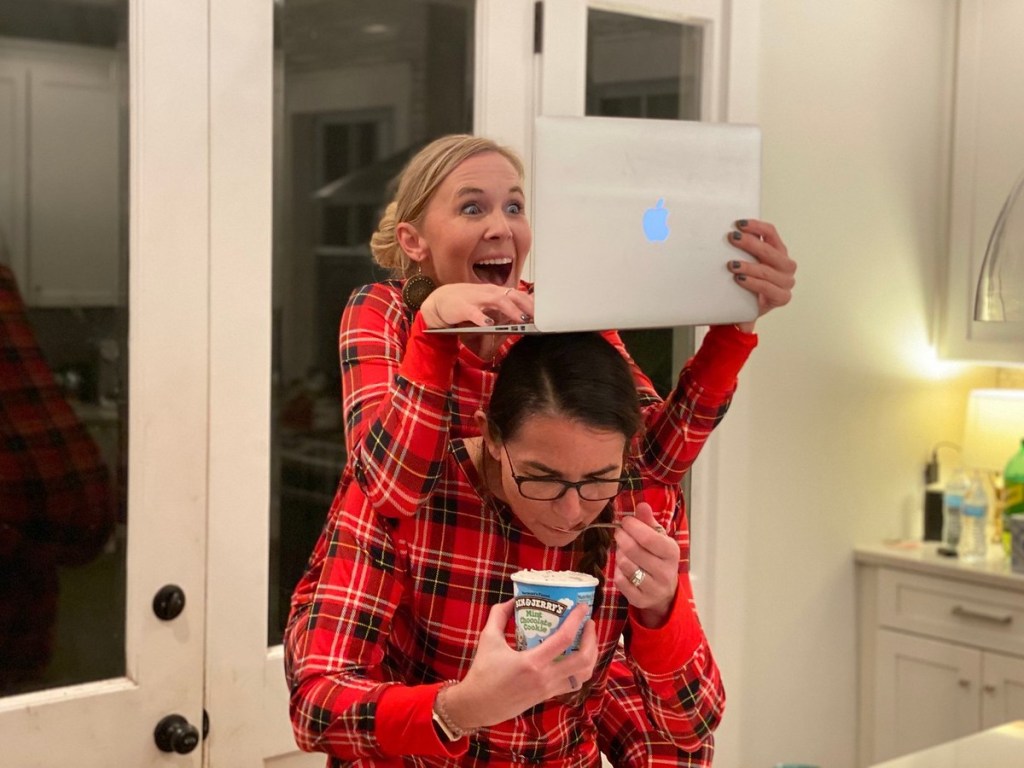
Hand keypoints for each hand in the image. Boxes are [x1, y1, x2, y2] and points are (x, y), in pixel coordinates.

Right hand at [419, 283, 534, 328]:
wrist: (440, 301)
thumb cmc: (466, 303)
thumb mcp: (486, 303)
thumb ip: (502, 307)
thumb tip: (523, 314)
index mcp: (494, 292)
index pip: (517, 294)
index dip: (530, 302)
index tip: (544, 311)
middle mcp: (487, 292)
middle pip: (511, 295)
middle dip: (526, 305)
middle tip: (538, 317)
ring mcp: (475, 299)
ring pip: (496, 301)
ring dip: (511, 310)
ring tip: (521, 320)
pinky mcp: (463, 308)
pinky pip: (474, 313)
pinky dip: (482, 318)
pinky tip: (489, 324)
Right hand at [441, 599, 597, 729]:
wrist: (478, 705)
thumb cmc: (482, 672)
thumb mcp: (488, 638)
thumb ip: (499, 615)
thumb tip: (513, 600)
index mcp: (532, 662)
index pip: (564, 639)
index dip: (577, 620)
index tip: (583, 607)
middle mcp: (545, 677)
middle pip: (583, 659)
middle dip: (592, 639)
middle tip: (588, 623)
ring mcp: (548, 689)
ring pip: (582, 674)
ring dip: (591, 656)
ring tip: (587, 640)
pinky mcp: (547, 696)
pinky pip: (573, 684)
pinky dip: (580, 670)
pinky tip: (575, 658)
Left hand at [613, 502, 679, 627]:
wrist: (665, 592)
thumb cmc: (659, 558)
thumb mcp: (659, 538)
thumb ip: (648, 521)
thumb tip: (642, 504)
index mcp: (671, 553)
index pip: (649, 538)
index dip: (633, 526)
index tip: (625, 521)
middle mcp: (665, 572)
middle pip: (633, 551)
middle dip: (621, 537)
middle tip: (619, 533)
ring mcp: (653, 588)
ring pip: (625, 565)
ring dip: (619, 554)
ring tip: (622, 550)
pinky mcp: (640, 600)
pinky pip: (620, 581)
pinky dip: (617, 571)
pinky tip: (623, 567)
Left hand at [724, 218, 796, 331]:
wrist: (748, 309)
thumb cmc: (748, 281)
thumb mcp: (745, 262)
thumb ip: (742, 248)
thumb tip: (729, 232)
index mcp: (779, 251)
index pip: (771, 233)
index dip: (756, 226)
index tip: (739, 224)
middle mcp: (786, 265)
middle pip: (769, 250)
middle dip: (750, 243)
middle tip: (732, 238)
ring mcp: (786, 281)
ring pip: (767, 270)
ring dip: (749, 266)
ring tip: (732, 265)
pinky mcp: (782, 297)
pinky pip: (767, 287)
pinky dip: (753, 282)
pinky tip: (740, 279)